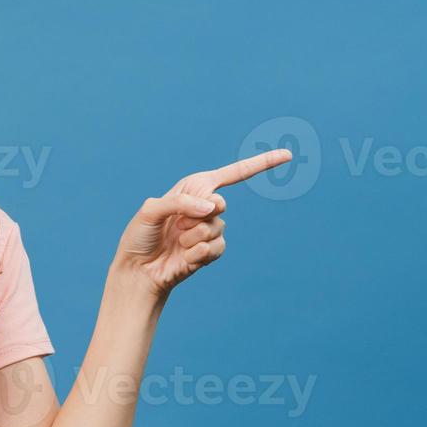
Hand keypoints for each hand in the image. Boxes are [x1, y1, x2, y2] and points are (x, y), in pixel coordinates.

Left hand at [114, 148, 292, 297]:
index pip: (233, 174)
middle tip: (175, 224)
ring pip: (216, 228)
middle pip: (219, 204)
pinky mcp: (211, 251)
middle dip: (194, 214)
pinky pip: (216, 248)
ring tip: (176, 242)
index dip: (261, 164)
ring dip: (191, 237)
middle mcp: (205, 206)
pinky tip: (183, 257)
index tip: (287, 155)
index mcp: (193, 188)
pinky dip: (197, 253)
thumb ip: (180, 203)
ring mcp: (209, 229)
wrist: (139, 271)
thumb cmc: (140, 237)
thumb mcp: (151, 211)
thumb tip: (213, 208)